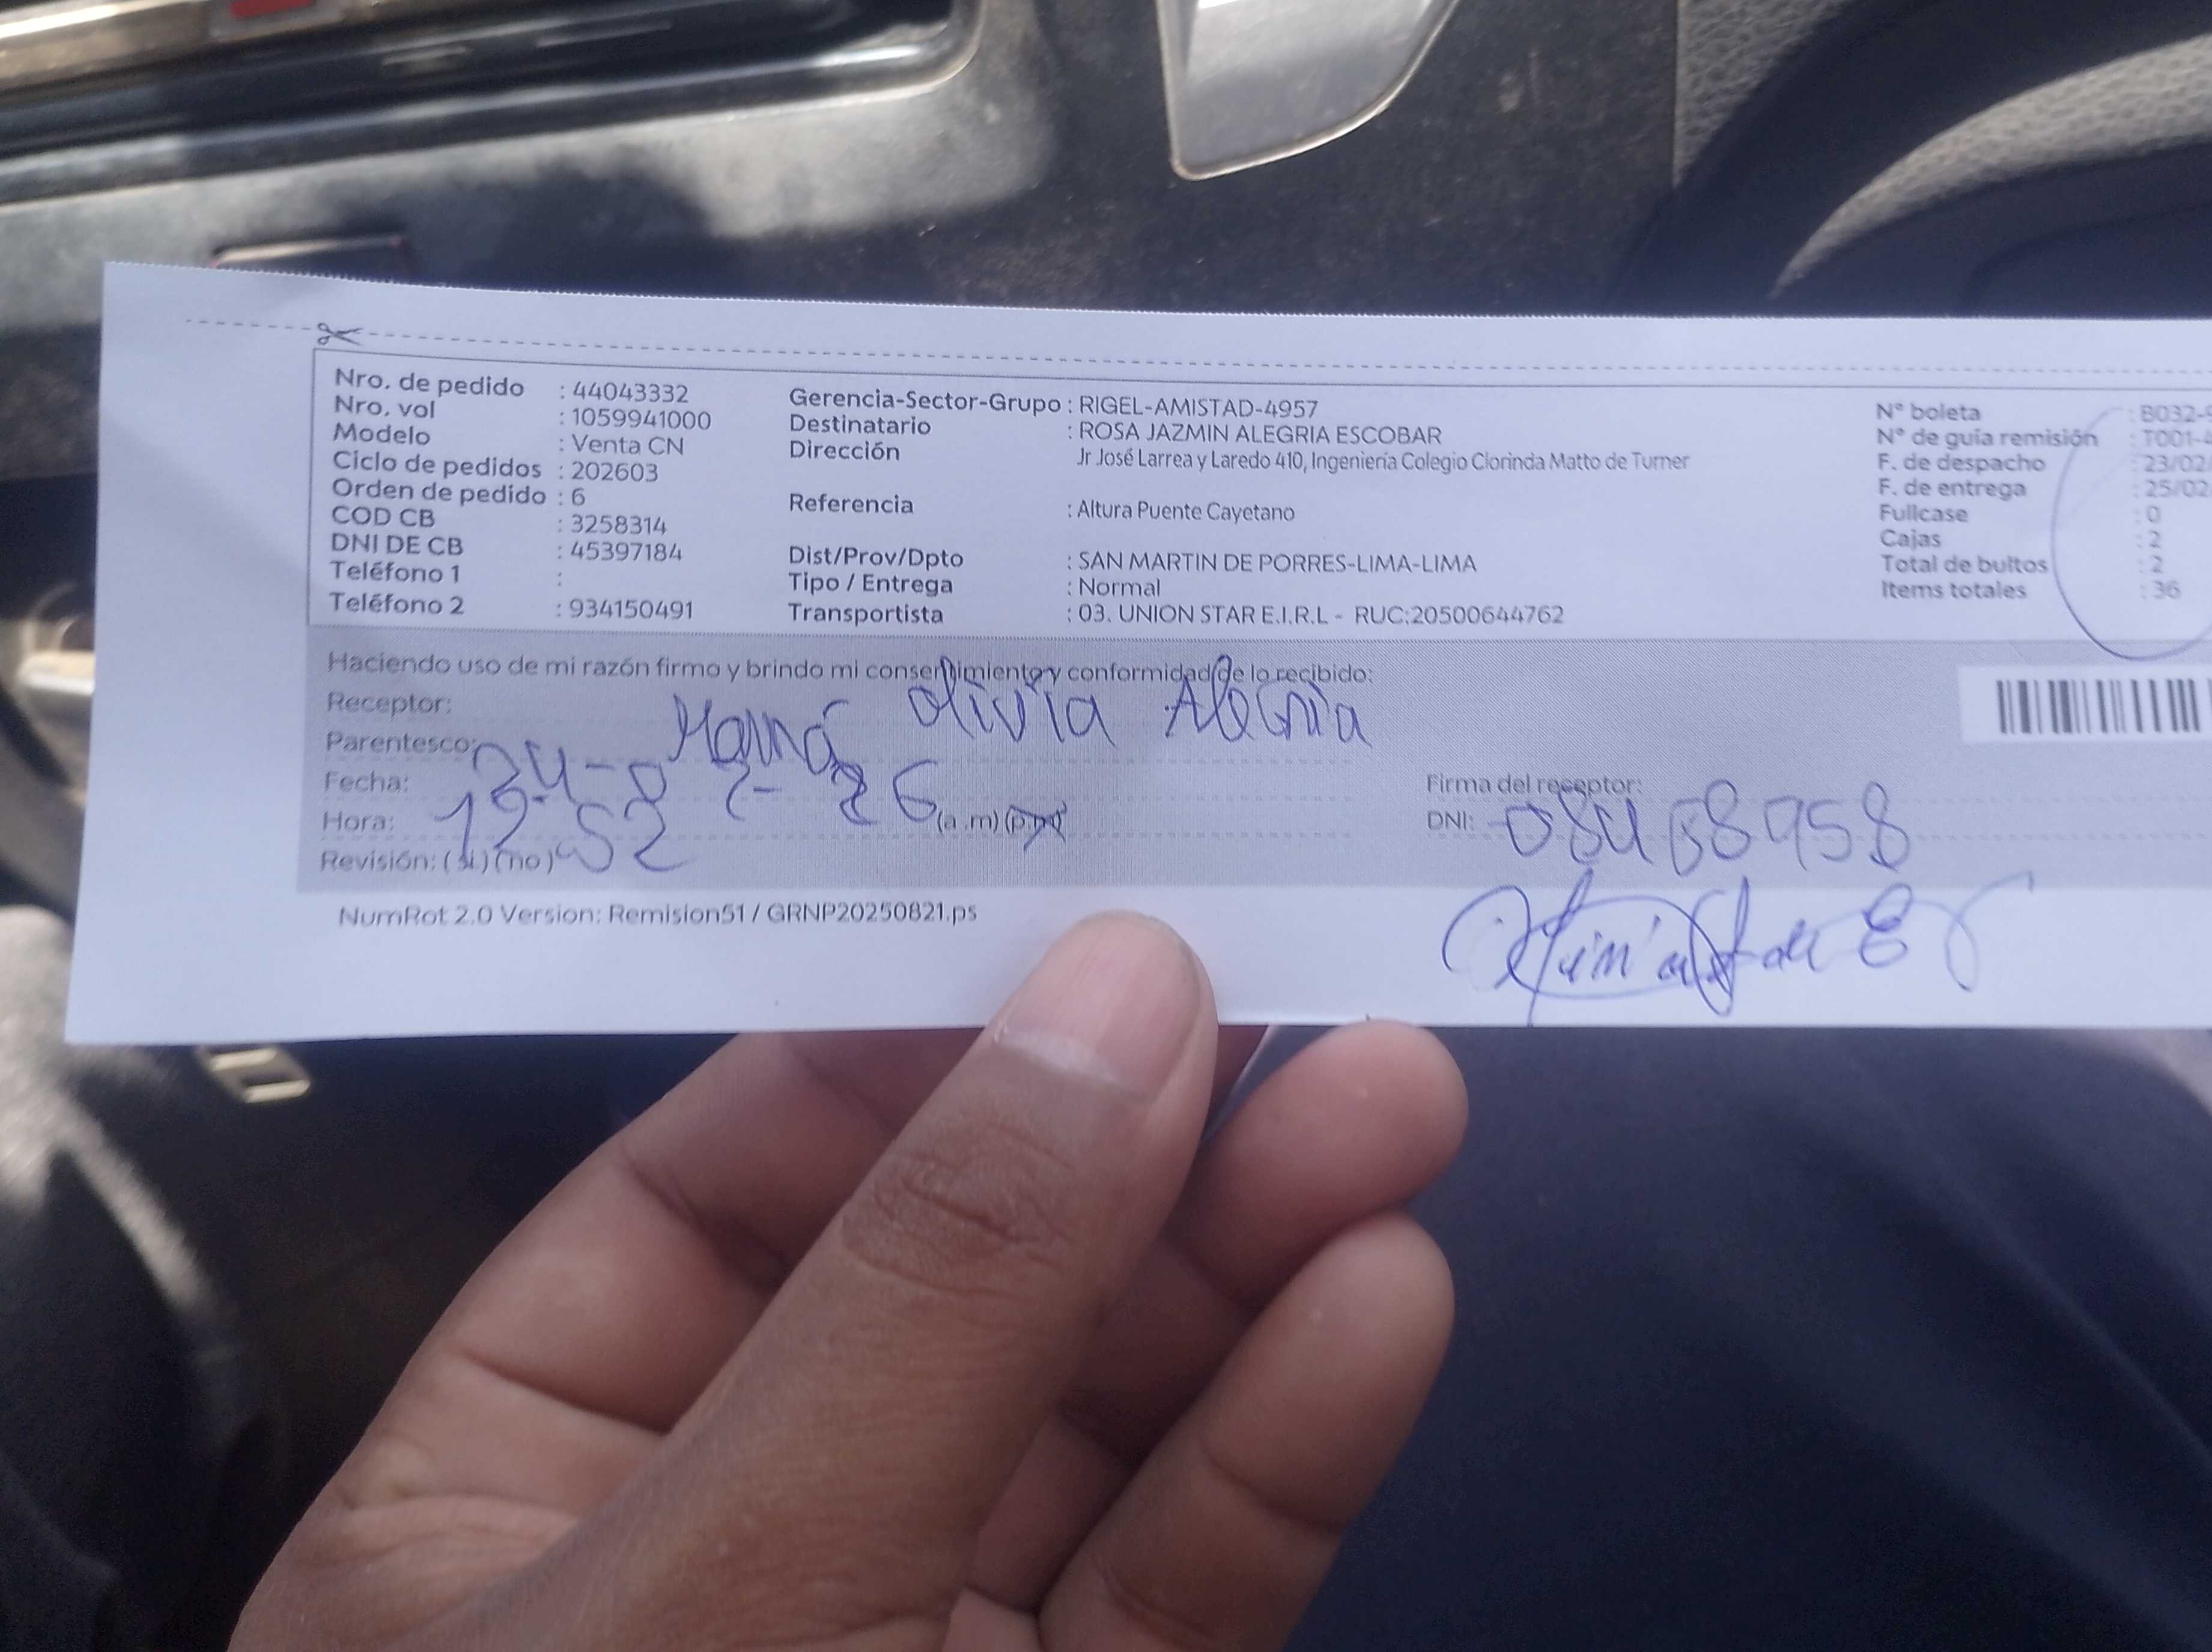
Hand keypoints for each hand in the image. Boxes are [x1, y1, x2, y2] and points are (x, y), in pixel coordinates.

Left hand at [233, 913, 1467, 1650]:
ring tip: (1390, 1105)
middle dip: (1134, 1147)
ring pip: (1099, 1425)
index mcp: (519, 1490)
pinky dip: (1283, 1444)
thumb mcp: (728, 1594)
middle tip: (1304, 1003)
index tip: (1085, 928)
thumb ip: (925, 1298)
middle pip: (951, 1291)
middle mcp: (724, 1547)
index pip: (717, 1189)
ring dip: (1249, 1264)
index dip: (909, 1044)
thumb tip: (1103, 1002)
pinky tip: (1371, 1303)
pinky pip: (1181, 1578)